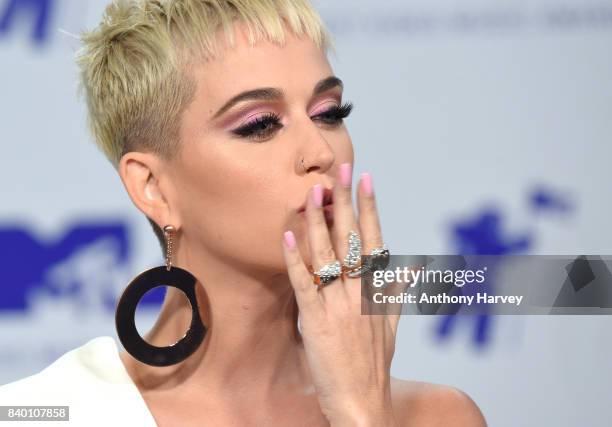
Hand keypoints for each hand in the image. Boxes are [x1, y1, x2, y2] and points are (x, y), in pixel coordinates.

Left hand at [281, 164, 399, 426]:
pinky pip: (304, 285)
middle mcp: (361, 293)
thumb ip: (398, 291)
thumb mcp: (392, 325)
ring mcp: (338, 305)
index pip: (376, 239)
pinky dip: (295, 261)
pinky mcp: (315, 321)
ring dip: (320, 221)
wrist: (362, 401)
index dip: (370, 208)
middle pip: (353, 239)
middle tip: (341, 169)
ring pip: (328, 255)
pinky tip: (287, 237)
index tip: (367, 179)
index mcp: (378, 291)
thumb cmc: (375, 363)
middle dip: (346, 201)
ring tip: (313, 191)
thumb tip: (412, 264)